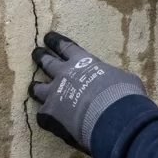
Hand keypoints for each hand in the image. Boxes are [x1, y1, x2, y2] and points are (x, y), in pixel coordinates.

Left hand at [29, 32, 146, 153]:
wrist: (111, 116)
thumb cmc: (123, 94)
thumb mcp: (124, 78)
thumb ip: (113, 78)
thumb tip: (118, 83)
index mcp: (82, 62)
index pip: (66, 47)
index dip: (56, 42)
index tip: (48, 37)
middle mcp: (64, 74)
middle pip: (47, 62)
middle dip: (41, 57)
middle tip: (36, 53)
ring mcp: (54, 94)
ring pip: (37, 88)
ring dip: (36, 87)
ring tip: (33, 86)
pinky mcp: (49, 114)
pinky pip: (41, 115)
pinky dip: (45, 117)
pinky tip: (46, 120)